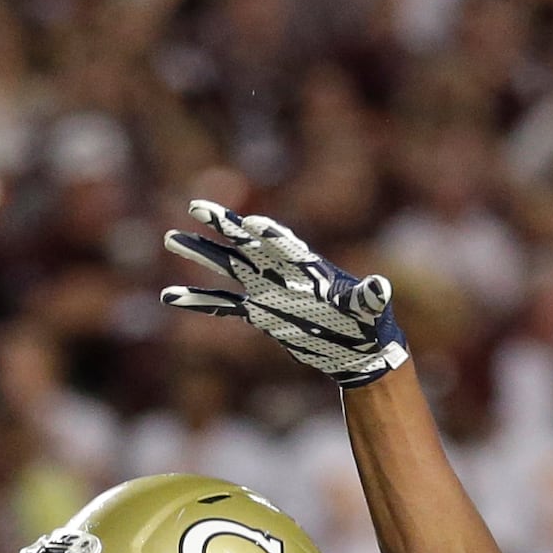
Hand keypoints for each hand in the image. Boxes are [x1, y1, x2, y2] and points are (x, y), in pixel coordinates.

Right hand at [156, 200, 411, 388]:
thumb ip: (370, 297)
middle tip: (196, 206)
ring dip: (202, 253)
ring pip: (228, 266)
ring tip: (172, 238)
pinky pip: (224, 305)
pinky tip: (172, 297)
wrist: (356, 346)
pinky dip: (200, 302)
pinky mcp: (261, 312)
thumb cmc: (367, 323)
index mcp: (308, 266)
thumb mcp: (370, 309)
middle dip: (223, 225)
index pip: (284, 243)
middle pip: (248, 243)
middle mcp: (283, 271)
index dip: (268, 234)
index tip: (249, 222)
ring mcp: (268, 289)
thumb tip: (381, 288)